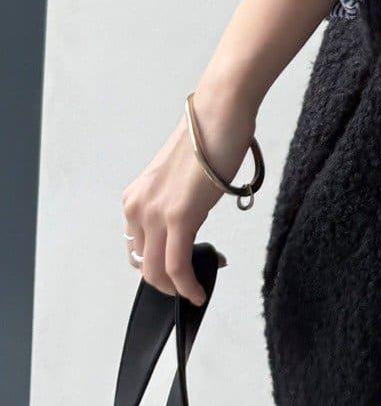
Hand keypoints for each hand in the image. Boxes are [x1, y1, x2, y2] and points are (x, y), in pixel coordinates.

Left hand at [121, 84, 253, 302]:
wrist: (219, 114)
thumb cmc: (211, 135)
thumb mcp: (184, 176)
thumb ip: (179, 201)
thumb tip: (194, 218)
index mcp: (136, 197)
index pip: (139, 247)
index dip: (161, 264)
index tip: (187, 264)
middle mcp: (137, 207)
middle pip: (143, 265)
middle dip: (168, 282)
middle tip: (193, 282)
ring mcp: (154, 213)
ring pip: (156, 271)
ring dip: (177, 288)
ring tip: (197, 290)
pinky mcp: (177, 217)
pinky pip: (176, 265)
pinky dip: (187, 285)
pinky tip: (199, 292)